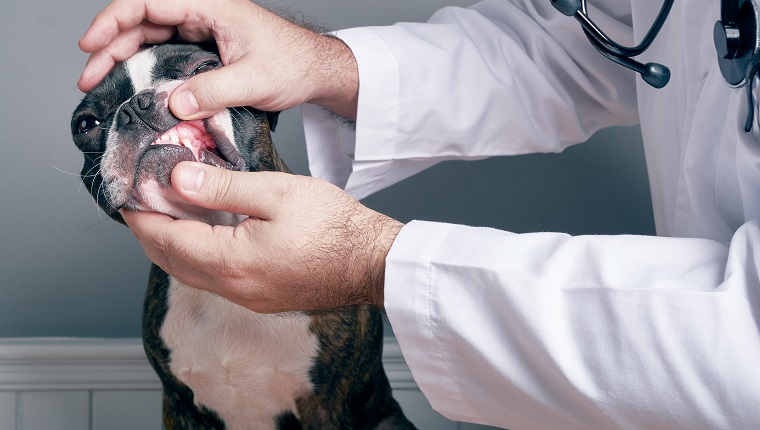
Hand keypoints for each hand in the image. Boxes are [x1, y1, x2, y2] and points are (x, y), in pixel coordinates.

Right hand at [78, 0, 358, 118]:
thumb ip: (215, 90)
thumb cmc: (293, 64)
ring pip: (150, 38)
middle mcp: (201, 12)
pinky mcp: (205, 49)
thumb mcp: (255, 80)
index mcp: (211, 5)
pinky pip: (165, 54)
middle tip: (88, 78)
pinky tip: (132, 88)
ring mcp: (202, 30)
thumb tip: (174, 103)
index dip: (113, 21)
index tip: (91, 44)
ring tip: (100, 86)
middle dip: (110, 46)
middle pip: (141, 20)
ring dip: (123, 59)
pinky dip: (145, 69)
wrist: (315, 71)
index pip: (148, 2)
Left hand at [120, 162, 402, 312]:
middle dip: (149, 235)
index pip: (168, 240)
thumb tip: (177, 180)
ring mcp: (249, 298)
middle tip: (137, 208)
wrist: (370, 261)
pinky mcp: (263, 299)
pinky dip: (196, 259)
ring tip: (164, 219)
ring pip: (191, 276)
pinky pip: (215, 281)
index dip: (142, 218)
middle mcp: (235, 288)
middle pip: (172, 264)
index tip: (126, 198)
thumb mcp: (276, 192)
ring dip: (172, 249)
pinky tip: (203, 240)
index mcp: (232, 261)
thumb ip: (222, 187)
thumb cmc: (333, 225)